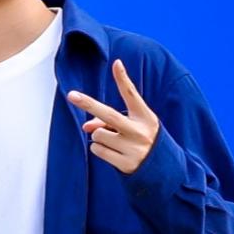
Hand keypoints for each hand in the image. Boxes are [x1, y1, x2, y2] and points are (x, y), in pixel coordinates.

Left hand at [67, 60, 158, 177]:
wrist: (162, 169)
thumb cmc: (142, 140)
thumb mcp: (133, 126)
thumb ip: (110, 121)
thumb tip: (86, 127)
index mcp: (145, 117)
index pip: (132, 95)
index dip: (123, 79)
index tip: (116, 63)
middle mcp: (139, 131)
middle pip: (108, 115)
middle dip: (88, 104)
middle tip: (71, 95)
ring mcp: (132, 148)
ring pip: (98, 134)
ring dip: (100, 136)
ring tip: (116, 142)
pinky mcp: (125, 164)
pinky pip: (97, 150)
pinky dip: (100, 149)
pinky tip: (114, 153)